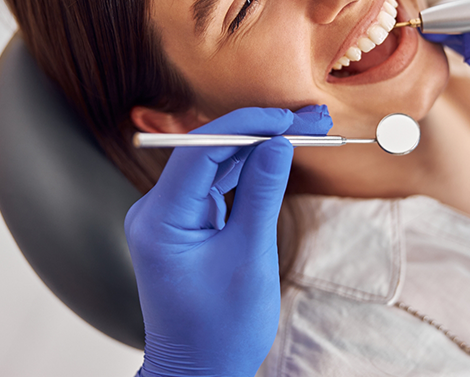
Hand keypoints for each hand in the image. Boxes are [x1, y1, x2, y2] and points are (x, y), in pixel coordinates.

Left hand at [125, 105, 331, 376]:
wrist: (200, 371)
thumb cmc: (221, 329)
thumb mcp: (249, 257)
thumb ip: (261, 193)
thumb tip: (279, 144)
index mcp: (161, 219)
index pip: (201, 149)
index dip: (248, 125)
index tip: (290, 118)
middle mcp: (157, 210)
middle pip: (210, 149)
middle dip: (262, 131)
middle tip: (312, 118)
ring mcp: (170, 215)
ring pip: (217, 162)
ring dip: (261, 145)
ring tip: (308, 130)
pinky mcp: (186, 222)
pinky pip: (217, 183)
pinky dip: (250, 169)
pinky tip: (280, 154)